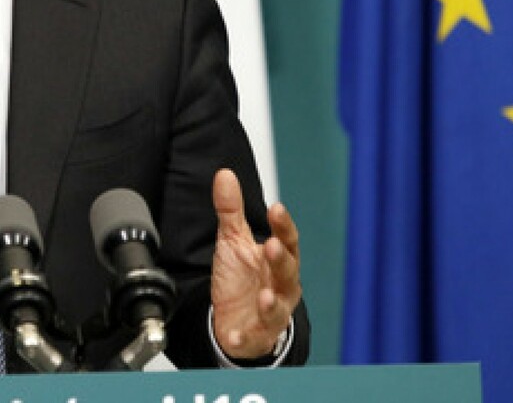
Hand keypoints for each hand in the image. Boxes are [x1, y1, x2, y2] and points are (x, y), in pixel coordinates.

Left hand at [209, 168, 300, 359]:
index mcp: (277, 261)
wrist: (234, 319)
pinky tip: (234, 335)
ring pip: (278, 308)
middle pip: (287, 272)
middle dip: (281, 260)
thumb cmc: (241, 278)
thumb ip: (230, 210)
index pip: (288, 240)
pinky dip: (243, 338)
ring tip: (264, 295)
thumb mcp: (233, 241)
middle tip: (272, 246)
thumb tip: (224, 174)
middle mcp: (280, 286)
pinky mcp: (255, 336)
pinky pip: (252, 338)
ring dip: (272, 303)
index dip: (284, 225)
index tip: (276, 208)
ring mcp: (271, 313)